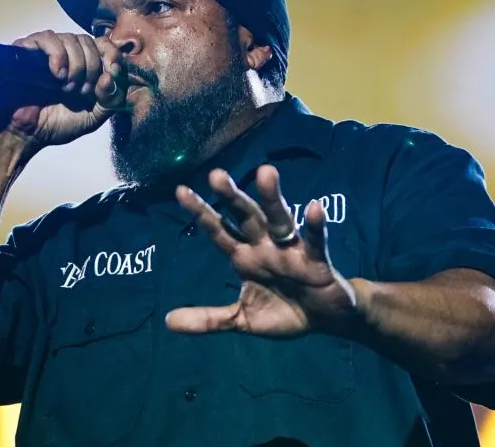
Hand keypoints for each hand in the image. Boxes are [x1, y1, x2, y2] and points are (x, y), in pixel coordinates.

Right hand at [0, 30, 129, 148]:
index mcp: (87, 67)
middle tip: (81, 91)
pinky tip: (56, 74)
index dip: (112, 54)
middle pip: (90, 41)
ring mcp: (48, 51)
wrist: (27, 134)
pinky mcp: (28, 49)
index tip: (113, 70)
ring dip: (76, 66)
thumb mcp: (95, 116)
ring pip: (71, 38)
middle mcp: (68, 55)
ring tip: (65, 87)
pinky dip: (57, 55)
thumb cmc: (58, 124)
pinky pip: (48, 38)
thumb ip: (112, 98)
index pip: (105, 44)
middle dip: (92, 68)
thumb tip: (111, 76)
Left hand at [165, 165, 358, 337]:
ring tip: (265, 172)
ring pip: (279, 220)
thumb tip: (168, 322)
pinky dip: (315, 226)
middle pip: (246, 217)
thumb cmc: (283, 311)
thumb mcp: (242, 319)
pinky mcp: (317, 261)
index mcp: (244, 258)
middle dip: (232, 197)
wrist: (325, 320)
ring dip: (272, 199)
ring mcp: (291, 251)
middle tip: (216, 175)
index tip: (181, 190)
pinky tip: (313, 207)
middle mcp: (265, 247)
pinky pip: (316, 241)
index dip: (201, 213)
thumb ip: (209, 319)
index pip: (219, 232)